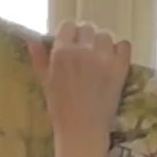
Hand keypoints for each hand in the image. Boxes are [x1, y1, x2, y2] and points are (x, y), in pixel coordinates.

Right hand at [28, 22, 130, 144]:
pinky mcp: (119, 68)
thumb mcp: (45, 83)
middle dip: (87, 40)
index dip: (71, 35)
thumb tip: (31, 40)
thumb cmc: (60, 109)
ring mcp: (102, 58)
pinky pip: (124, 45)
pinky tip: (115, 61)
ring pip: (105, 36)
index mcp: (61, 52)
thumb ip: (40, 59)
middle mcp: (82, 50)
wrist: (82, 131)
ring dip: (103, 45)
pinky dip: (120, 50)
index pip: (68, 26)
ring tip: (101, 60)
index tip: (73, 46)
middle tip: (88, 56)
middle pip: (88, 29)